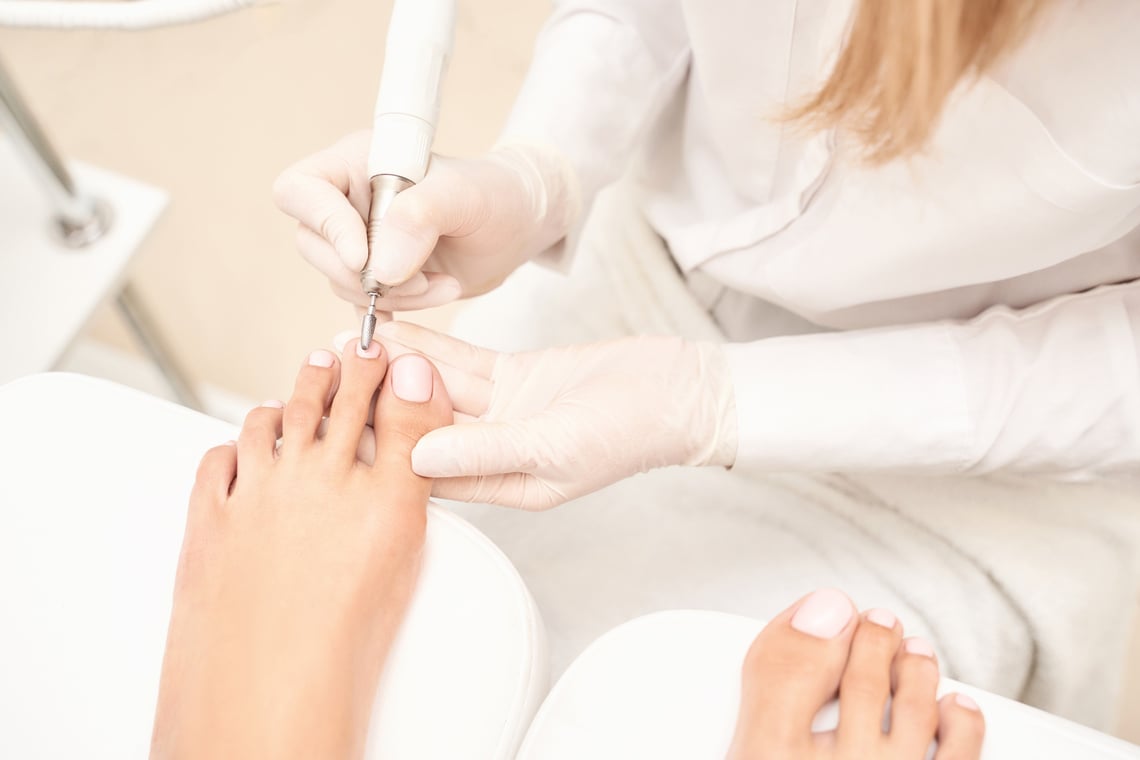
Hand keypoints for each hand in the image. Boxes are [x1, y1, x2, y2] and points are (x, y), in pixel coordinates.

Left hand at [152, 343, 451, 757]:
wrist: (270, 684)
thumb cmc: (346, 637)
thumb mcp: (405, 548)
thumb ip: (412, 475)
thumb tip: (412, 434)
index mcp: (377, 491)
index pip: (390, 409)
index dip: (393, 373)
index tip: (396, 355)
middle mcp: (315, 478)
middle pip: (333, 401)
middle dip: (349, 367)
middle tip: (357, 348)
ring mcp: (257, 493)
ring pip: (273, 419)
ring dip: (293, 393)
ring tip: (305, 377)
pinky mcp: (210, 516)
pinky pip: (218, 462)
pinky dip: (233, 445)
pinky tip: (243, 444)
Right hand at [272, 131, 577, 310]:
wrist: (517, 228)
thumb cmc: (494, 196)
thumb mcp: (468, 196)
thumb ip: (423, 216)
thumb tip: (379, 265)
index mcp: (357, 163)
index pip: (300, 190)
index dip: (325, 225)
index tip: (365, 256)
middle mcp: (348, 200)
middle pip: (312, 244)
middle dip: (364, 274)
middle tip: (421, 280)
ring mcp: (359, 240)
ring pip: (341, 281)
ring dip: (392, 295)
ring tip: (442, 285)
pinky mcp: (376, 275)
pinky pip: (362, 304)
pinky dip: (395, 311)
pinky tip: (432, 298)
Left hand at [368, 322, 738, 509]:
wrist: (678, 392)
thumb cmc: (629, 433)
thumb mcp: (553, 448)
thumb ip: (486, 452)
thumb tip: (414, 459)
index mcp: (502, 487)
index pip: (424, 475)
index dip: (376, 452)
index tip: (331, 428)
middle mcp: (495, 453)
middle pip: (420, 429)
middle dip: (375, 402)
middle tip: (327, 376)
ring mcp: (504, 413)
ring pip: (436, 390)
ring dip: (395, 367)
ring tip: (347, 344)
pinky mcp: (516, 378)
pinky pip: (464, 364)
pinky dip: (432, 346)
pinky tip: (395, 328)